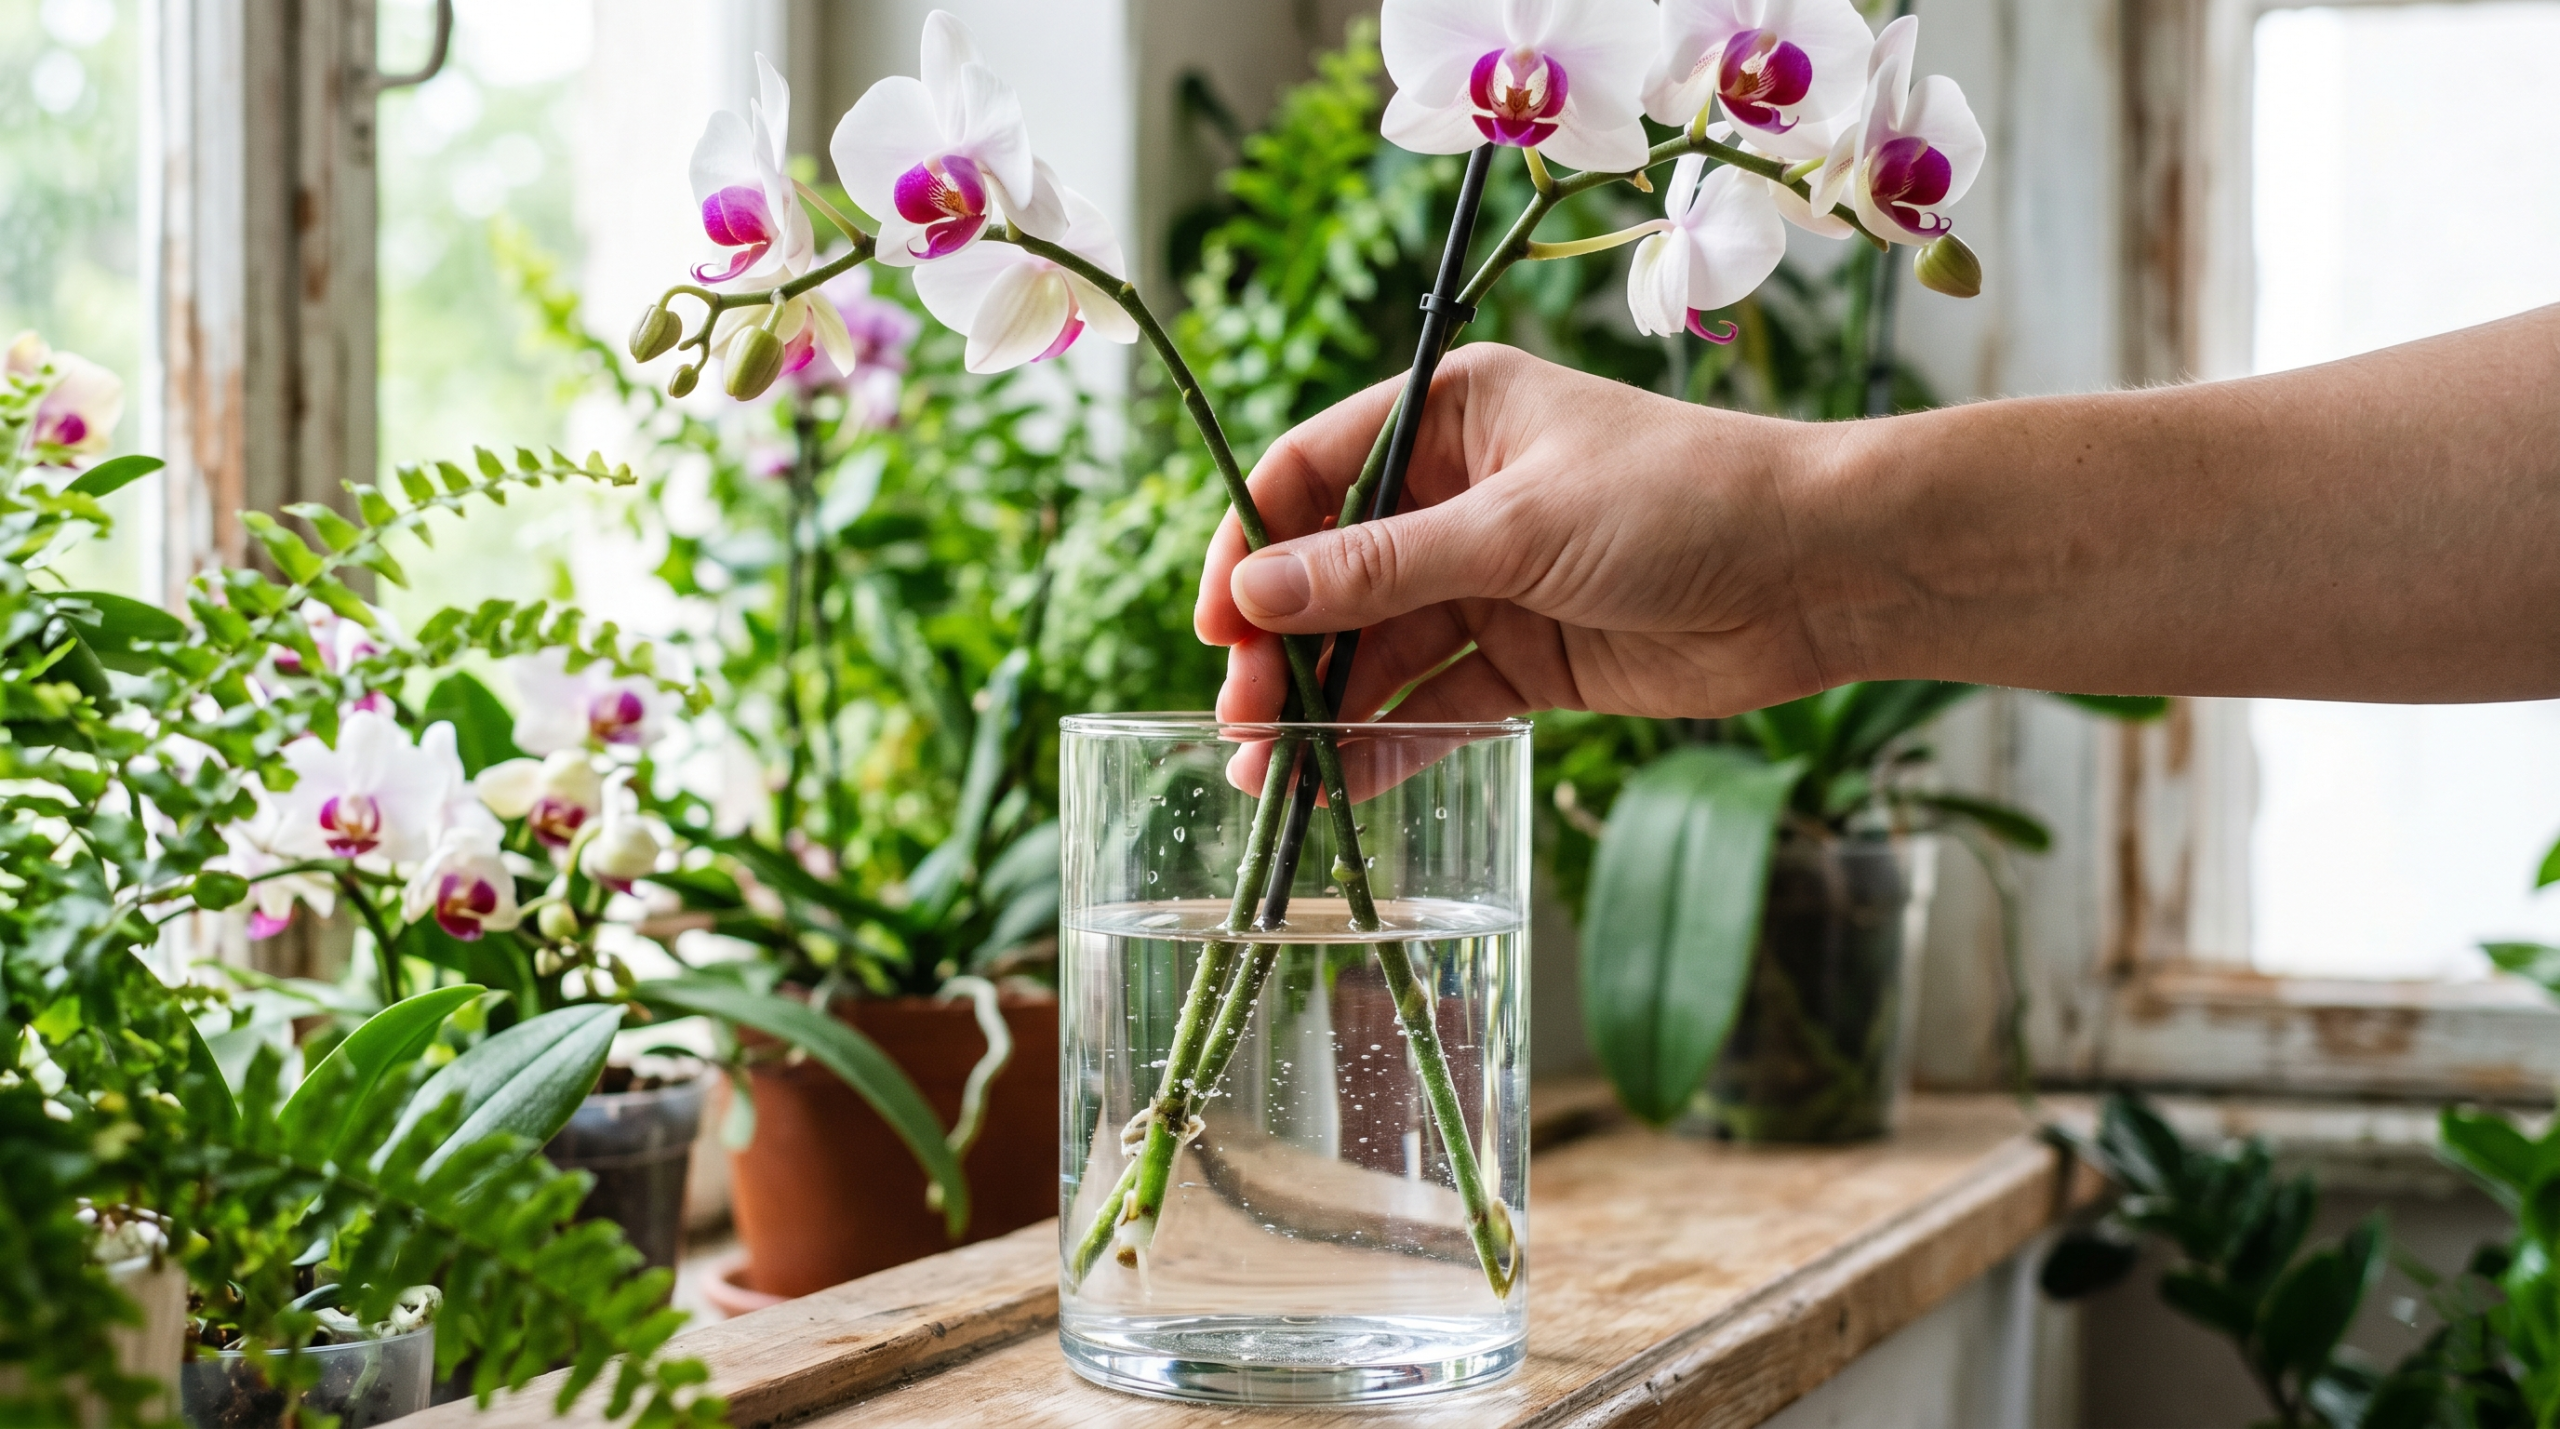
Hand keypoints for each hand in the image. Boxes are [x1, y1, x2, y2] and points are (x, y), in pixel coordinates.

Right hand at [1197, 344, 1845, 724]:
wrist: (1821, 574)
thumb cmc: (1681, 502)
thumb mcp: (1517, 529)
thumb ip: (1382, 569)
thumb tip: (1253, 596)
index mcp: (1450, 414)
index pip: (1311, 472)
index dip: (1252, 546)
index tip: (1216, 626)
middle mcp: (1458, 491)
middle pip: (1333, 573)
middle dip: (1283, 649)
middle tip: (1243, 724)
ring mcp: (1491, 579)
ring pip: (1377, 648)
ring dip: (1324, 709)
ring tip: (1269, 779)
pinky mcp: (1527, 657)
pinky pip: (1434, 700)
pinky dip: (1387, 743)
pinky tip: (1337, 787)